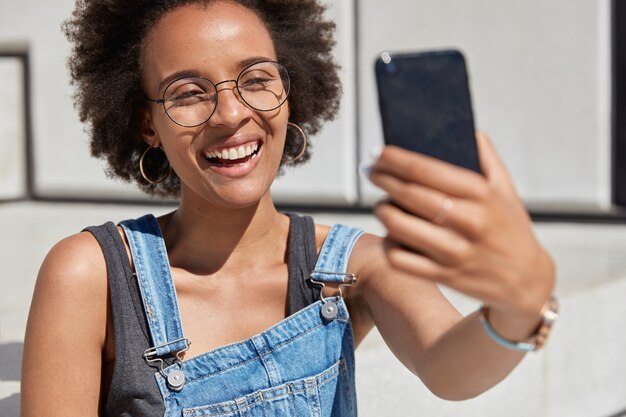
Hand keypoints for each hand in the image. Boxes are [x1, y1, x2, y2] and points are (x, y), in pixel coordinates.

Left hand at [369, 132, 554, 329]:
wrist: (527, 281)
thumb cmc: (511, 228)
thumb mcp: (507, 189)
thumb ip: (487, 158)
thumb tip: (467, 130)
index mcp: (482, 194)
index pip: (427, 170)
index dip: (396, 159)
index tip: (379, 153)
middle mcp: (469, 221)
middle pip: (409, 194)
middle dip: (382, 179)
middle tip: (371, 172)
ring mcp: (455, 251)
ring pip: (399, 226)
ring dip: (383, 210)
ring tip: (382, 204)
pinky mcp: (444, 275)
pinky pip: (401, 258)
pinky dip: (389, 244)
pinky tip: (392, 234)